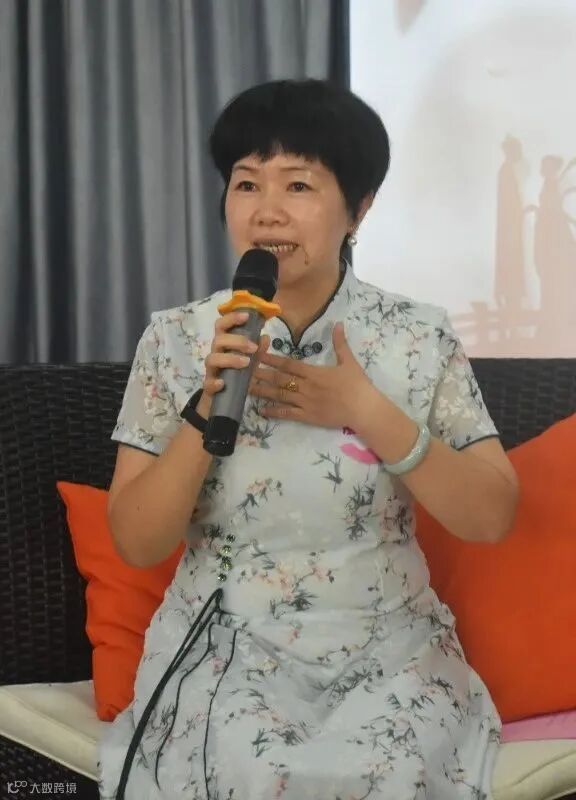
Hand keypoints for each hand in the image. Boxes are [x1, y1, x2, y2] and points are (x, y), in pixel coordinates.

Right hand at [198, 311, 269, 417]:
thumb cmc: (234, 378)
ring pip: (212, 359)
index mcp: (224, 346)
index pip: (222, 326)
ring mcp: (211, 371)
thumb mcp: (248, 364)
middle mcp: (215, 355)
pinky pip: (208, 383)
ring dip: (229, 359)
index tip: (247, 316)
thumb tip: (266, 337)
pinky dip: (214, 382)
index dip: (232, 318)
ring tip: (246, 363)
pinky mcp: (208, 388)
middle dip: (237, 341)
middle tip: (253, 347)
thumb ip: (256, 352)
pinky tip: (223, 384)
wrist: (219, 402)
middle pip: (218, 340)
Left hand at [249, 322, 375, 428]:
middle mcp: (305, 387)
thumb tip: (338, 324)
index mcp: (313, 372)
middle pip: (279, 379)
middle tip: (245, 370)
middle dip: (261, 374)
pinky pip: (287, 413)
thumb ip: (340, 343)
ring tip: (247, 388)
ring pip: (279, 396)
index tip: (258, 355)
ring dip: (262, 391)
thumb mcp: (349, 361)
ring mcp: (305, 403)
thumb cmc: (358, 385)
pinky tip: (262, 410)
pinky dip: (274, 412)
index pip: (288, 364)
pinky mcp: (307, 417)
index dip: (272, 359)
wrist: (363, 409)